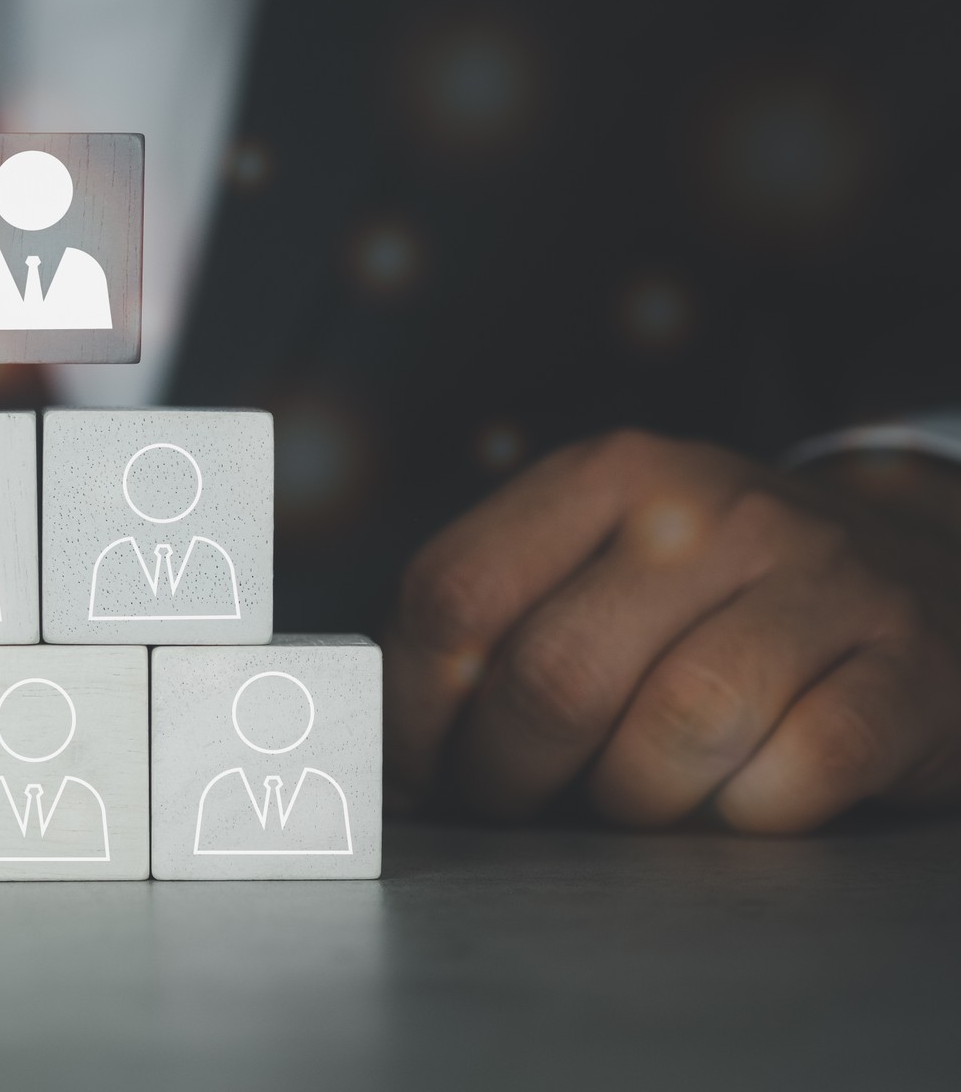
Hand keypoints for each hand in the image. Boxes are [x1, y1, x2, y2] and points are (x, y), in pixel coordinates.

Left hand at [387, 430, 960, 831]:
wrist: (922, 574)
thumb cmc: (715, 598)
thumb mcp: (601, 565)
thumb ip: (496, 629)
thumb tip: (385, 762)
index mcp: (606, 475)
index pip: (455, 594)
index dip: (413, 711)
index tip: (414, 774)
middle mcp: (708, 509)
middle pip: (551, 676)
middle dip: (509, 778)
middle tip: (516, 807)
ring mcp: (820, 578)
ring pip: (674, 733)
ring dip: (633, 804)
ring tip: (633, 800)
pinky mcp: (909, 664)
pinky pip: (796, 774)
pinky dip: (749, 817)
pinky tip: (740, 799)